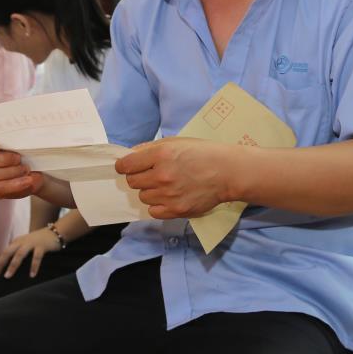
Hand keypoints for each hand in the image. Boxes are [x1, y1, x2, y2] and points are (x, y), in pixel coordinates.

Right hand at [0, 130, 42, 198]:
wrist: (31, 167)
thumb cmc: (22, 148)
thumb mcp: (17, 139)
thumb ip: (11, 136)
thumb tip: (20, 136)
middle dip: (1, 159)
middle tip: (18, 158)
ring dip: (10, 172)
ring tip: (25, 169)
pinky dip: (15, 184)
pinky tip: (27, 180)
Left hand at [0, 227, 63, 296]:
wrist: (55, 232)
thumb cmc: (38, 244)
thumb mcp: (25, 249)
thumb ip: (16, 258)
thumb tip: (5, 277)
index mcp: (14, 245)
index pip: (0, 259)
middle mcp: (20, 243)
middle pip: (7, 253)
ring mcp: (31, 244)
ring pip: (19, 254)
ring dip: (13, 265)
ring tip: (7, 276)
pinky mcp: (42, 246)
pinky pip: (37, 256)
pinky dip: (34, 265)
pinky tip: (32, 275)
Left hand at [115, 137, 240, 219]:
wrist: (228, 172)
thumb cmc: (203, 153)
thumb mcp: (177, 142)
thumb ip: (151, 148)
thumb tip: (130, 156)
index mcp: (161, 154)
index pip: (126, 165)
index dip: (124, 166)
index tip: (128, 167)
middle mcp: (162, 175)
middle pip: (132, 182)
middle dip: (139, 178)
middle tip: (152, 175)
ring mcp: (169, 194)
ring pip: (143, 197)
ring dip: (150, 191)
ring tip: (166, 185)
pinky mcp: (176, 210)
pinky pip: (153, 211)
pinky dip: (158, 205)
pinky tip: (169, 197)